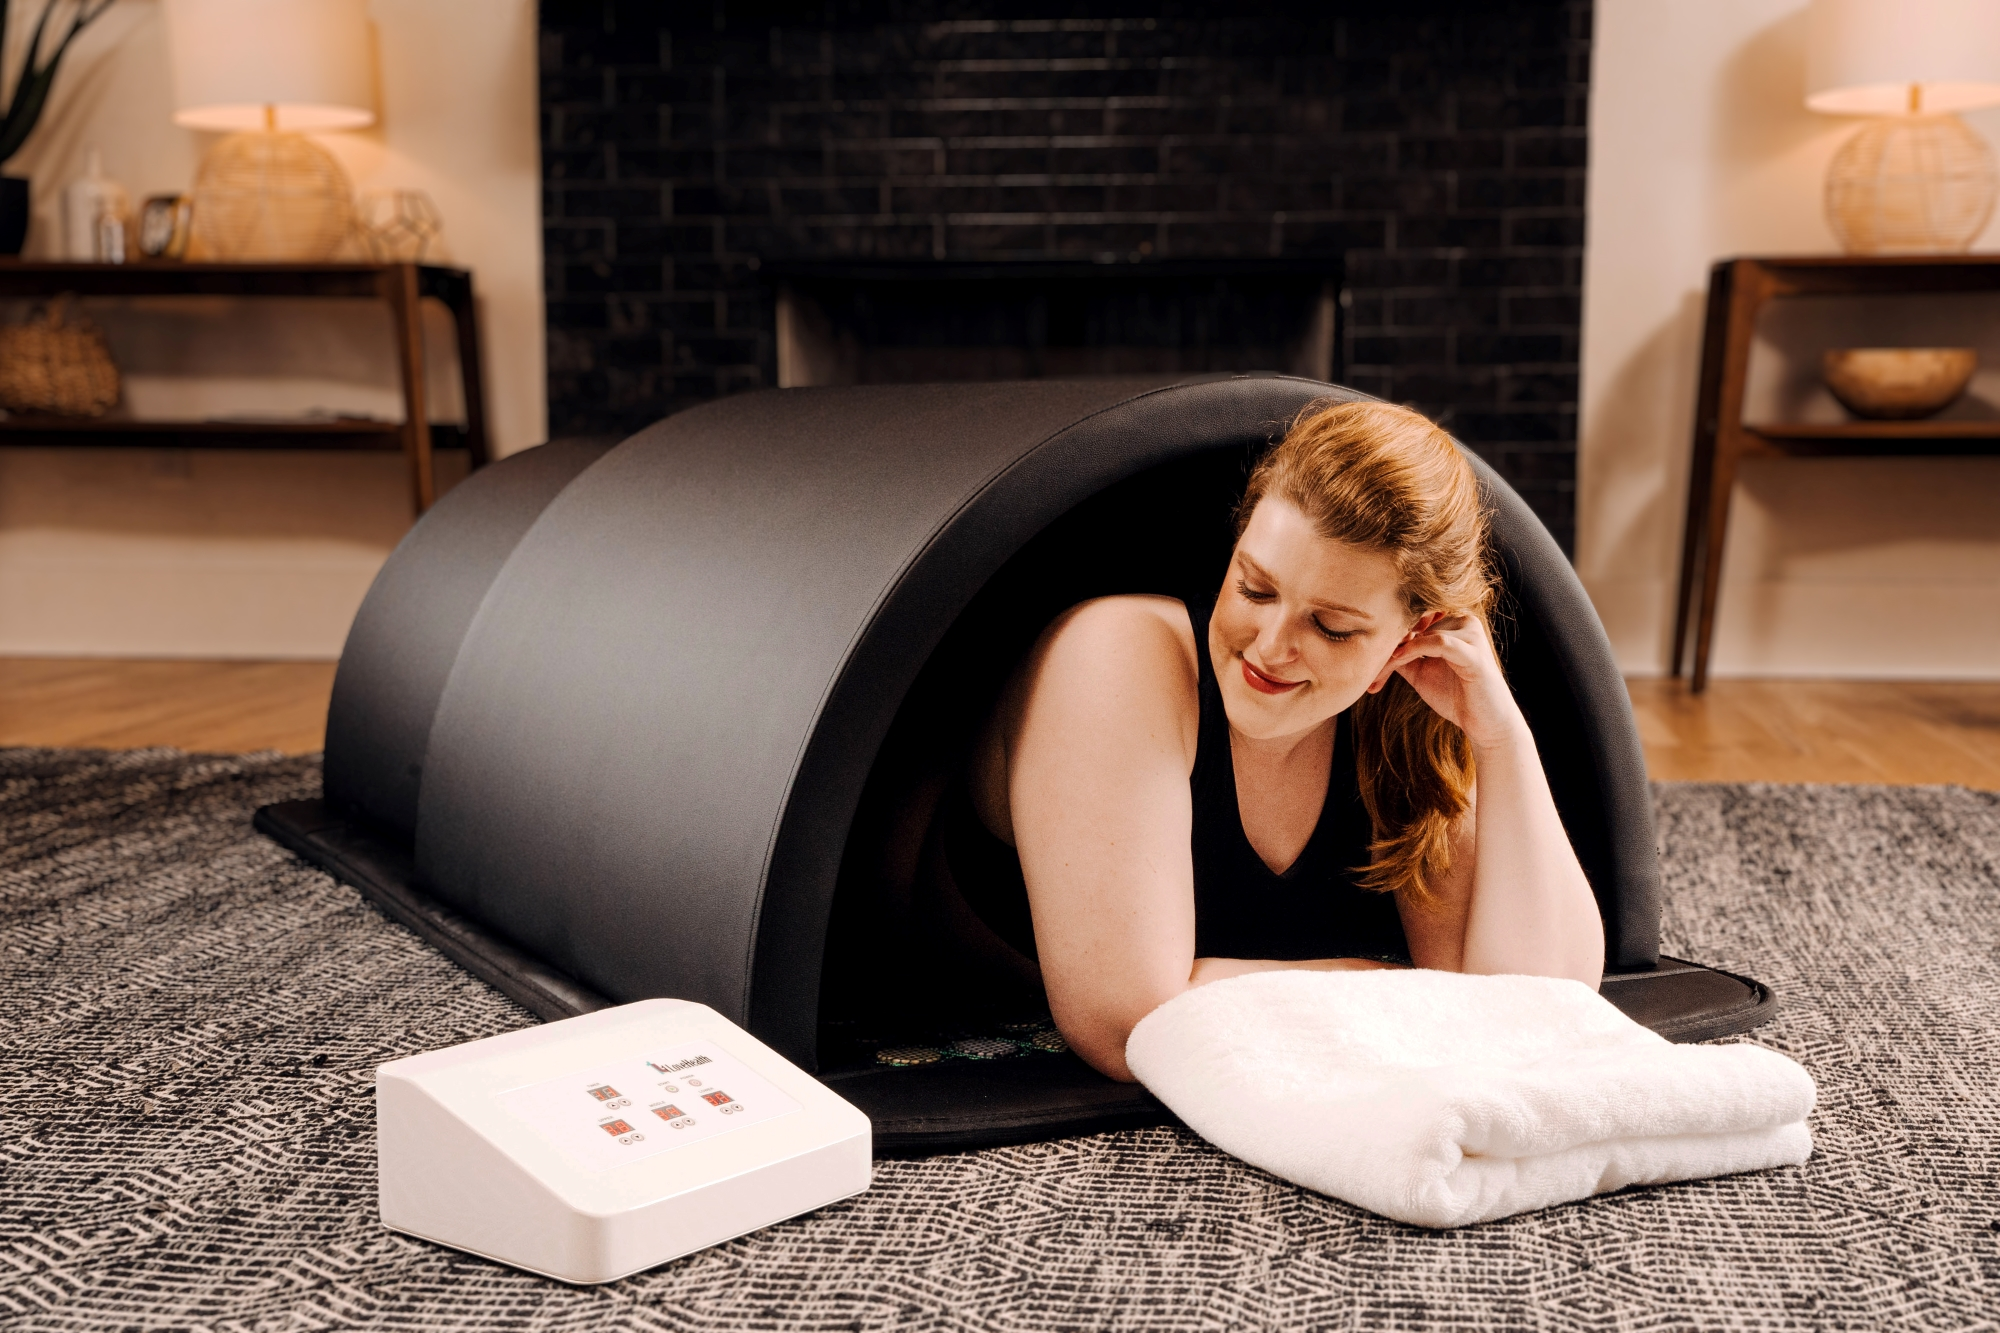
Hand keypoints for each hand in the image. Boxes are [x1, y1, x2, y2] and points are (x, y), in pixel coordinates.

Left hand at [1367, 612, 1525, 752]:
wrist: (1485, 724)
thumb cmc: (1455, 695)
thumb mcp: (1419, 671)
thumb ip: (1400, 654)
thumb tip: (1372, 643)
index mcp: (1452, 621)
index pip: (1411, 618)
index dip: (1386, 636)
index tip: (1363, 662)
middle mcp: (1463, 621)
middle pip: (1413, 624)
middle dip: (1386, 648)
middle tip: (1365, 672)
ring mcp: (1472, 635)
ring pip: (1421, 633)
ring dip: (1395, 653)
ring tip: (1376, 675)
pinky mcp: (1475, 654)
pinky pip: (1439, 642)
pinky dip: (1415, 649)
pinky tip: (1398, 660)